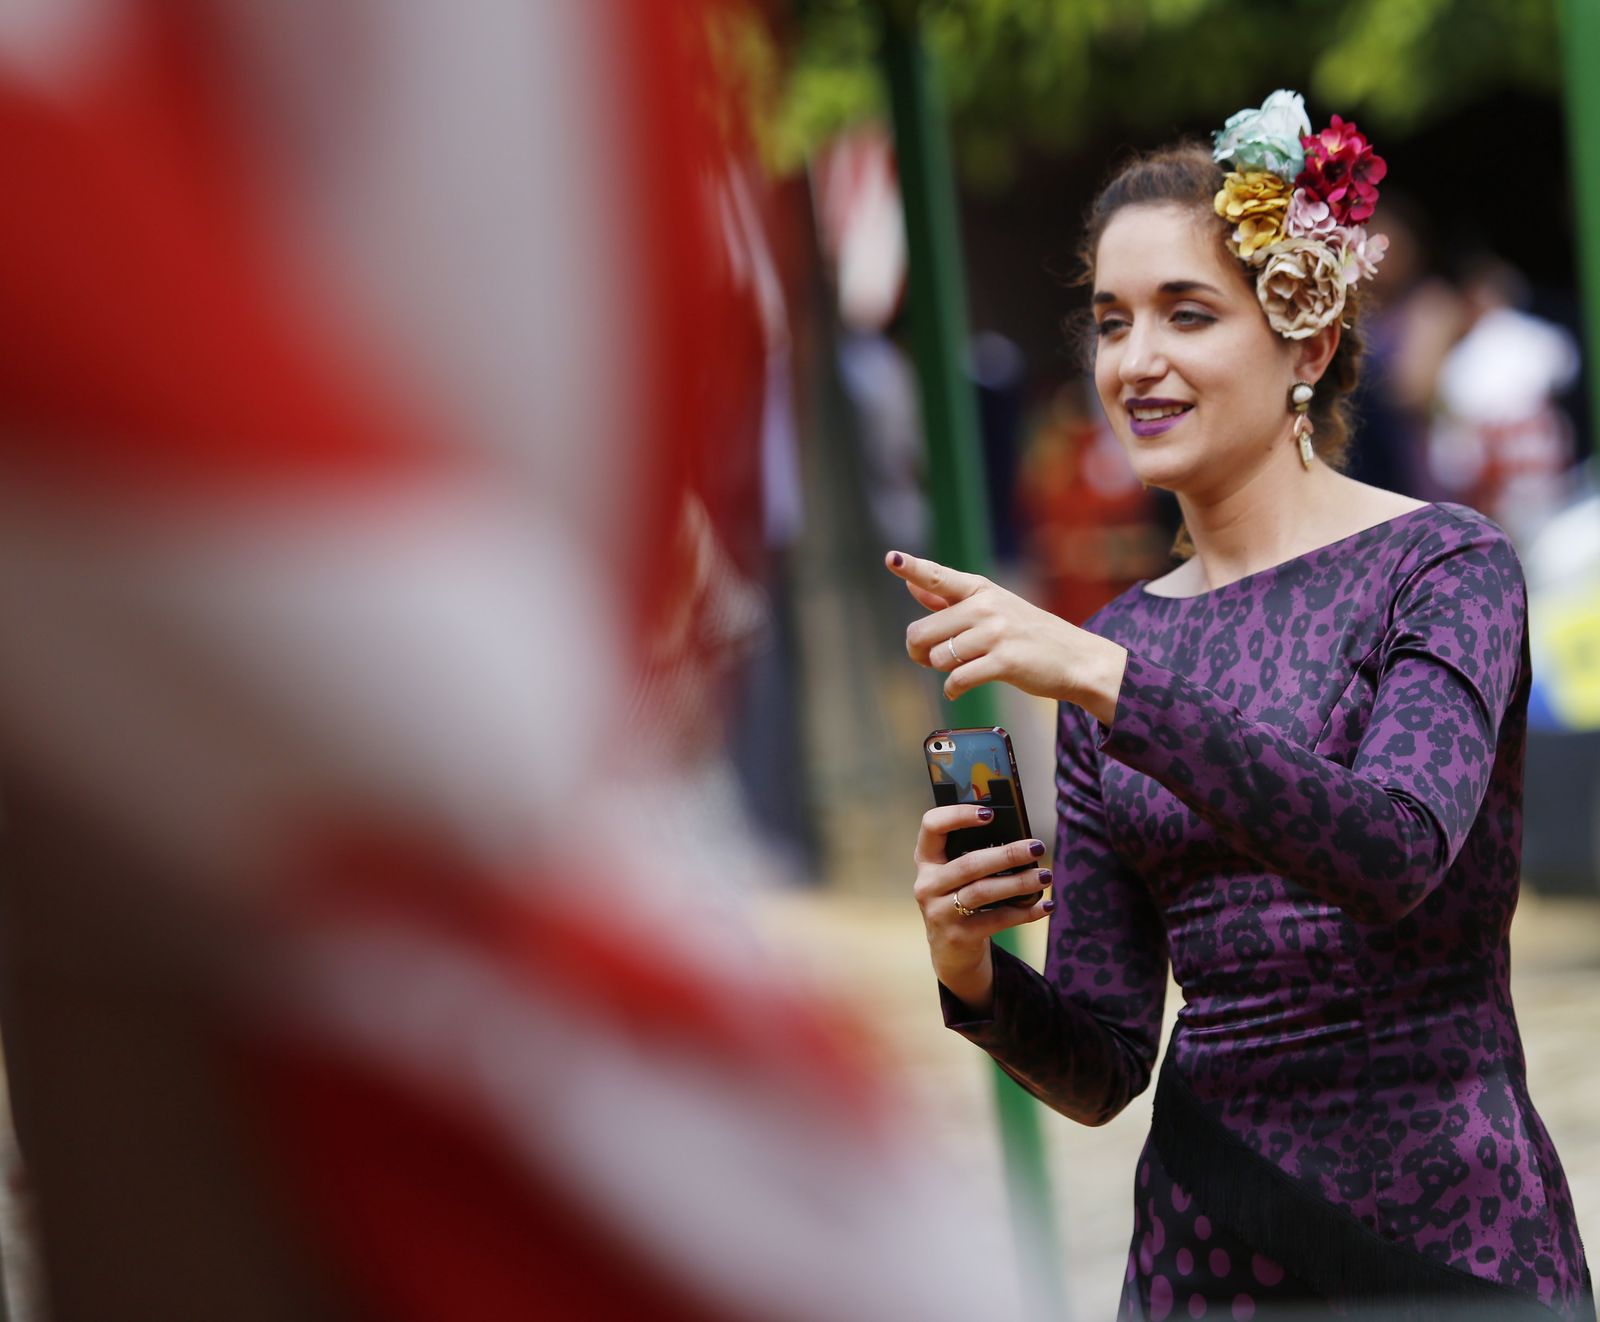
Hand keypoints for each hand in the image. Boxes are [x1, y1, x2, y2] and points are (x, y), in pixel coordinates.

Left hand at [884, 550, 1127, 724]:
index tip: (892, 558)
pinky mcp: (1004, 662)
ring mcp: (996, 633)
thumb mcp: (992, 607)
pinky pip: (957, 679)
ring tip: (959, 669)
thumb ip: (948, 599)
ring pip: (939, 658)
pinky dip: (952, 689)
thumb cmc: (1027, 633)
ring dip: (941, 671)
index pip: (938, 576)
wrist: (1075, 658)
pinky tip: (957, 690)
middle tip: (929, 658)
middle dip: (919, 651)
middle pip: (922, 632)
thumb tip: (912, 585)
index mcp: (980, 590)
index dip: (912, 568)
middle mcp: (986, 607)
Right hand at [913, 804, 1053, 1013]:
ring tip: (1045, 875)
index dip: (958, 815)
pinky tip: (1045, 905)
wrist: (951, 952)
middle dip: (1006, 854)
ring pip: (983, 892)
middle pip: (969, 864)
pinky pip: (997, 920)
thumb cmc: (960, 900)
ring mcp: (940, 912)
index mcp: (926, 860)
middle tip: (1036, 846)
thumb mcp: (957, 876)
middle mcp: (927, 885)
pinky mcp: (958, 936)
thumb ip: (975, 855)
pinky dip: (1024, 912)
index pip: (932, 826)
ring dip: (1019, 882)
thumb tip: (1020, 839)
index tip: (990, 814)